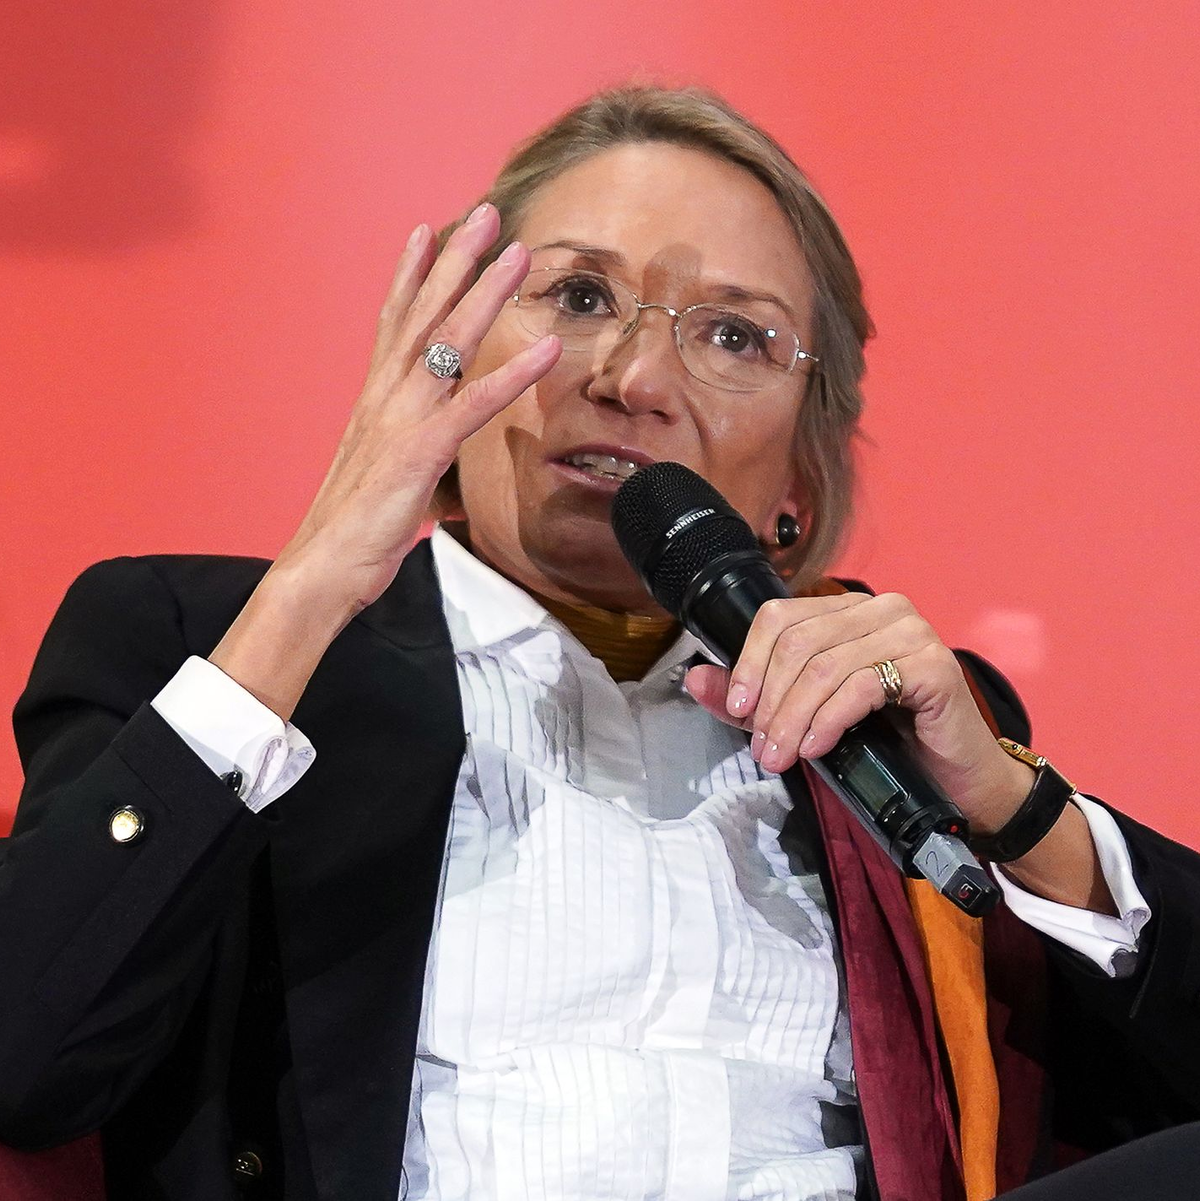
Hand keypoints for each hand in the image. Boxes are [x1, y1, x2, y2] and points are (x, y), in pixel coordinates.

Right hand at [276, 204, 559, 615]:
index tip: (428, 230)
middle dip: (454, 260)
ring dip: (485, 294)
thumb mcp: (386, 480)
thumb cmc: (351, 530)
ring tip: (517, 253)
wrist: (319, 570)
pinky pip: (472, 405)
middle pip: (423, 314)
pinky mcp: (419, 452)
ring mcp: (400, 420)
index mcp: (375, 401)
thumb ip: (410, 454)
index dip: (412, 274)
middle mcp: (384, 397)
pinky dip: (513, 376)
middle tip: (483, 213)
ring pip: (447, 342)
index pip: (394, 323)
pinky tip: (546, 350)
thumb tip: (430, 459)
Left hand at [683, 592, 1033, 833]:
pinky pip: (862, 686)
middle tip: (763, 748)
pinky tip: (818, 748)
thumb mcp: (806, 719)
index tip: (739, 710)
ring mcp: (910, 631)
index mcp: (848, 610)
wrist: (956, 782)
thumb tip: (693, 679)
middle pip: (798, 642)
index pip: (778, 617)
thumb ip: (752, 699)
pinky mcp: (932, 664)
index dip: (749, 662)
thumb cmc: (887, 744)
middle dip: (770, 701)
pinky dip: (829, 720)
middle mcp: (881, 608)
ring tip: (782, 756)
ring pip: (825, 666)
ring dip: (794, 718)